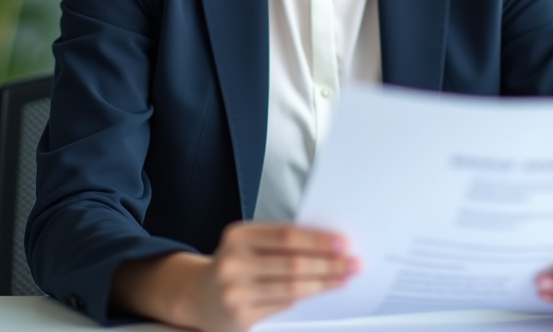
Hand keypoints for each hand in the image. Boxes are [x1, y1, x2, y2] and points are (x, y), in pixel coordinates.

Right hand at [190, 222, 359, 331]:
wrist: (198, 296)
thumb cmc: (236, 264)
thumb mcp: (248, 244)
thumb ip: (279, 241)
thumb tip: (328, 244)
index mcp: (238, 236)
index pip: (287, 236)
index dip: (318, 240)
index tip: (344, 242)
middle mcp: (233, 262)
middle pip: (293, 263)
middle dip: (328, 263)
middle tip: (354, 263)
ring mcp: (235, 291)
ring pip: (292, 287)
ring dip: (324, 282)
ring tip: (345, 278)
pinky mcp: (241, 315)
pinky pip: (283, 305)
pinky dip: (307, 297)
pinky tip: (323, 292)